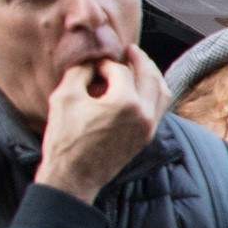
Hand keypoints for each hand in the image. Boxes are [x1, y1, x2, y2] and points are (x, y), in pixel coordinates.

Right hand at [36, 51, 169, 202]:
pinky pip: (159, 108)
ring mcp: (149, 127)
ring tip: (139, 65)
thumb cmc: (65, 138)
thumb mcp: (65, 97)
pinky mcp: (147, 137)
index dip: (104, 64)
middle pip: (150, 75)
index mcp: (126, 102)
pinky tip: (141, 88)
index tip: (93, 64)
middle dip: (139, 59)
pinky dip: (154, 93)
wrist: (73, 177)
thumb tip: (93, 61)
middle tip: (129, 50)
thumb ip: (81, 71)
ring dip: (152, 75)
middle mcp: (144, 113)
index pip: (119, 70)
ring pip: (162, 91)